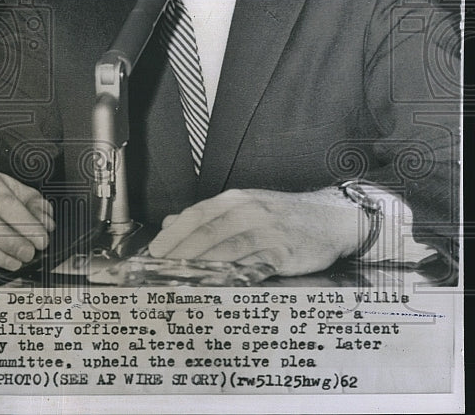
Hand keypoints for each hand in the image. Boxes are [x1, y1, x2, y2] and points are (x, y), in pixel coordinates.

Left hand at [147, 188, 361, 275]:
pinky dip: (232, 276)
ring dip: (200, 267)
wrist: (331, 218)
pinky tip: (215, 285)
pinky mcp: (284, 252)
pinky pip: (253, 265)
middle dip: (178, 254)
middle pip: (205, 233)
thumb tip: (171, 223)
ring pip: (226, 249)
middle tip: (159, 271)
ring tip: (179, 281)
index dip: (171, 236)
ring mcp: (267, 231)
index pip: (194, 216)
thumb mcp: (244, 206)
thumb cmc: (283, 216)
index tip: (152, 253)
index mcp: (234, 199)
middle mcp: (248, 211)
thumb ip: (208, 216)